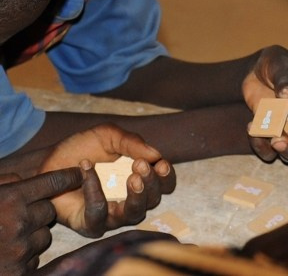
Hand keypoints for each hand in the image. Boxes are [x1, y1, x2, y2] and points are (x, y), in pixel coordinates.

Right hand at [0, 168, 82, 275]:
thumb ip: (7, 184)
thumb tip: (25, 181)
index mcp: (11, 198)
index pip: (52, 183)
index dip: (67, 177)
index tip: (78, 173)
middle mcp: (19, 222)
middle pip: (49, 212)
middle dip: (40, 212)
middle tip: (21, 217)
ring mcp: (20, 249)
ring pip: (44, 237)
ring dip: (33, 237)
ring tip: (9, 239)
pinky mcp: (19, 273)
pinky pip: (35, 261)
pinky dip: (25, 259)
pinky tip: (6, 256)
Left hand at [38, 124, 175, 236]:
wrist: (50, 159)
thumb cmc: (82, 147)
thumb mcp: (109, 135)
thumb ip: (132, 142)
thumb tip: (156, 154)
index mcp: (138, 177)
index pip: (163, 184)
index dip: (166, 177)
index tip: (161, 164)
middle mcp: (128, 198)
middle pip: (153, 201)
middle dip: (151, 184)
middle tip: (141, 166)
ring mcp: (110, 213)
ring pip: (133, 215)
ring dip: (136, 197)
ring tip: (131, 177)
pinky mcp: (88, 223)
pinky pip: (98, 215)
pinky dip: (95, 191)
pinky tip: (87, 169)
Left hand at [243, 48, 287, 164]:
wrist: (257, 71)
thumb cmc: (276, 63)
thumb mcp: (280, 66)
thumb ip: (285, 79)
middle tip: (277, 143)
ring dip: (277, 150)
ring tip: (259, 132)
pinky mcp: (273, 135)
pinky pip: (269, 151)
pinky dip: (260, 145)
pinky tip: (250, 128)